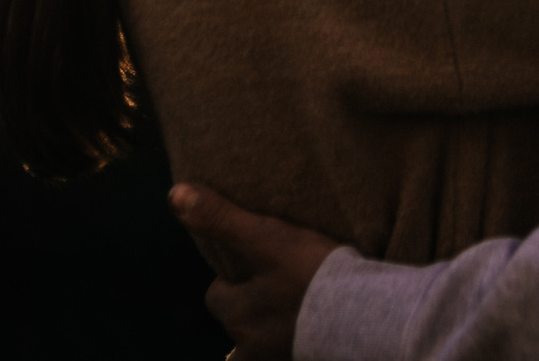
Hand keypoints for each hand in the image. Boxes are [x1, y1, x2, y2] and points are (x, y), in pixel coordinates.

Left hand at [172, 183, 342, 360]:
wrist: (363, 316)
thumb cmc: (309, 275)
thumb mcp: (265, 238)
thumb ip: (220, 218)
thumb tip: (174, 194)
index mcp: (237, 314)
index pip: (216, 297)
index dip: (229, 280)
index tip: (249, 266)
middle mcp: (250, 344)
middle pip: (238, 325)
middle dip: (249, 310)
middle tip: (274, 286)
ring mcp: (278, 357)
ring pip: (261, 346)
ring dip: (269, 332)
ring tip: (290, 313)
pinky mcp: (306, 360)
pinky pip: (290, 352)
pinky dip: (294, 343)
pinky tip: (310, 329)